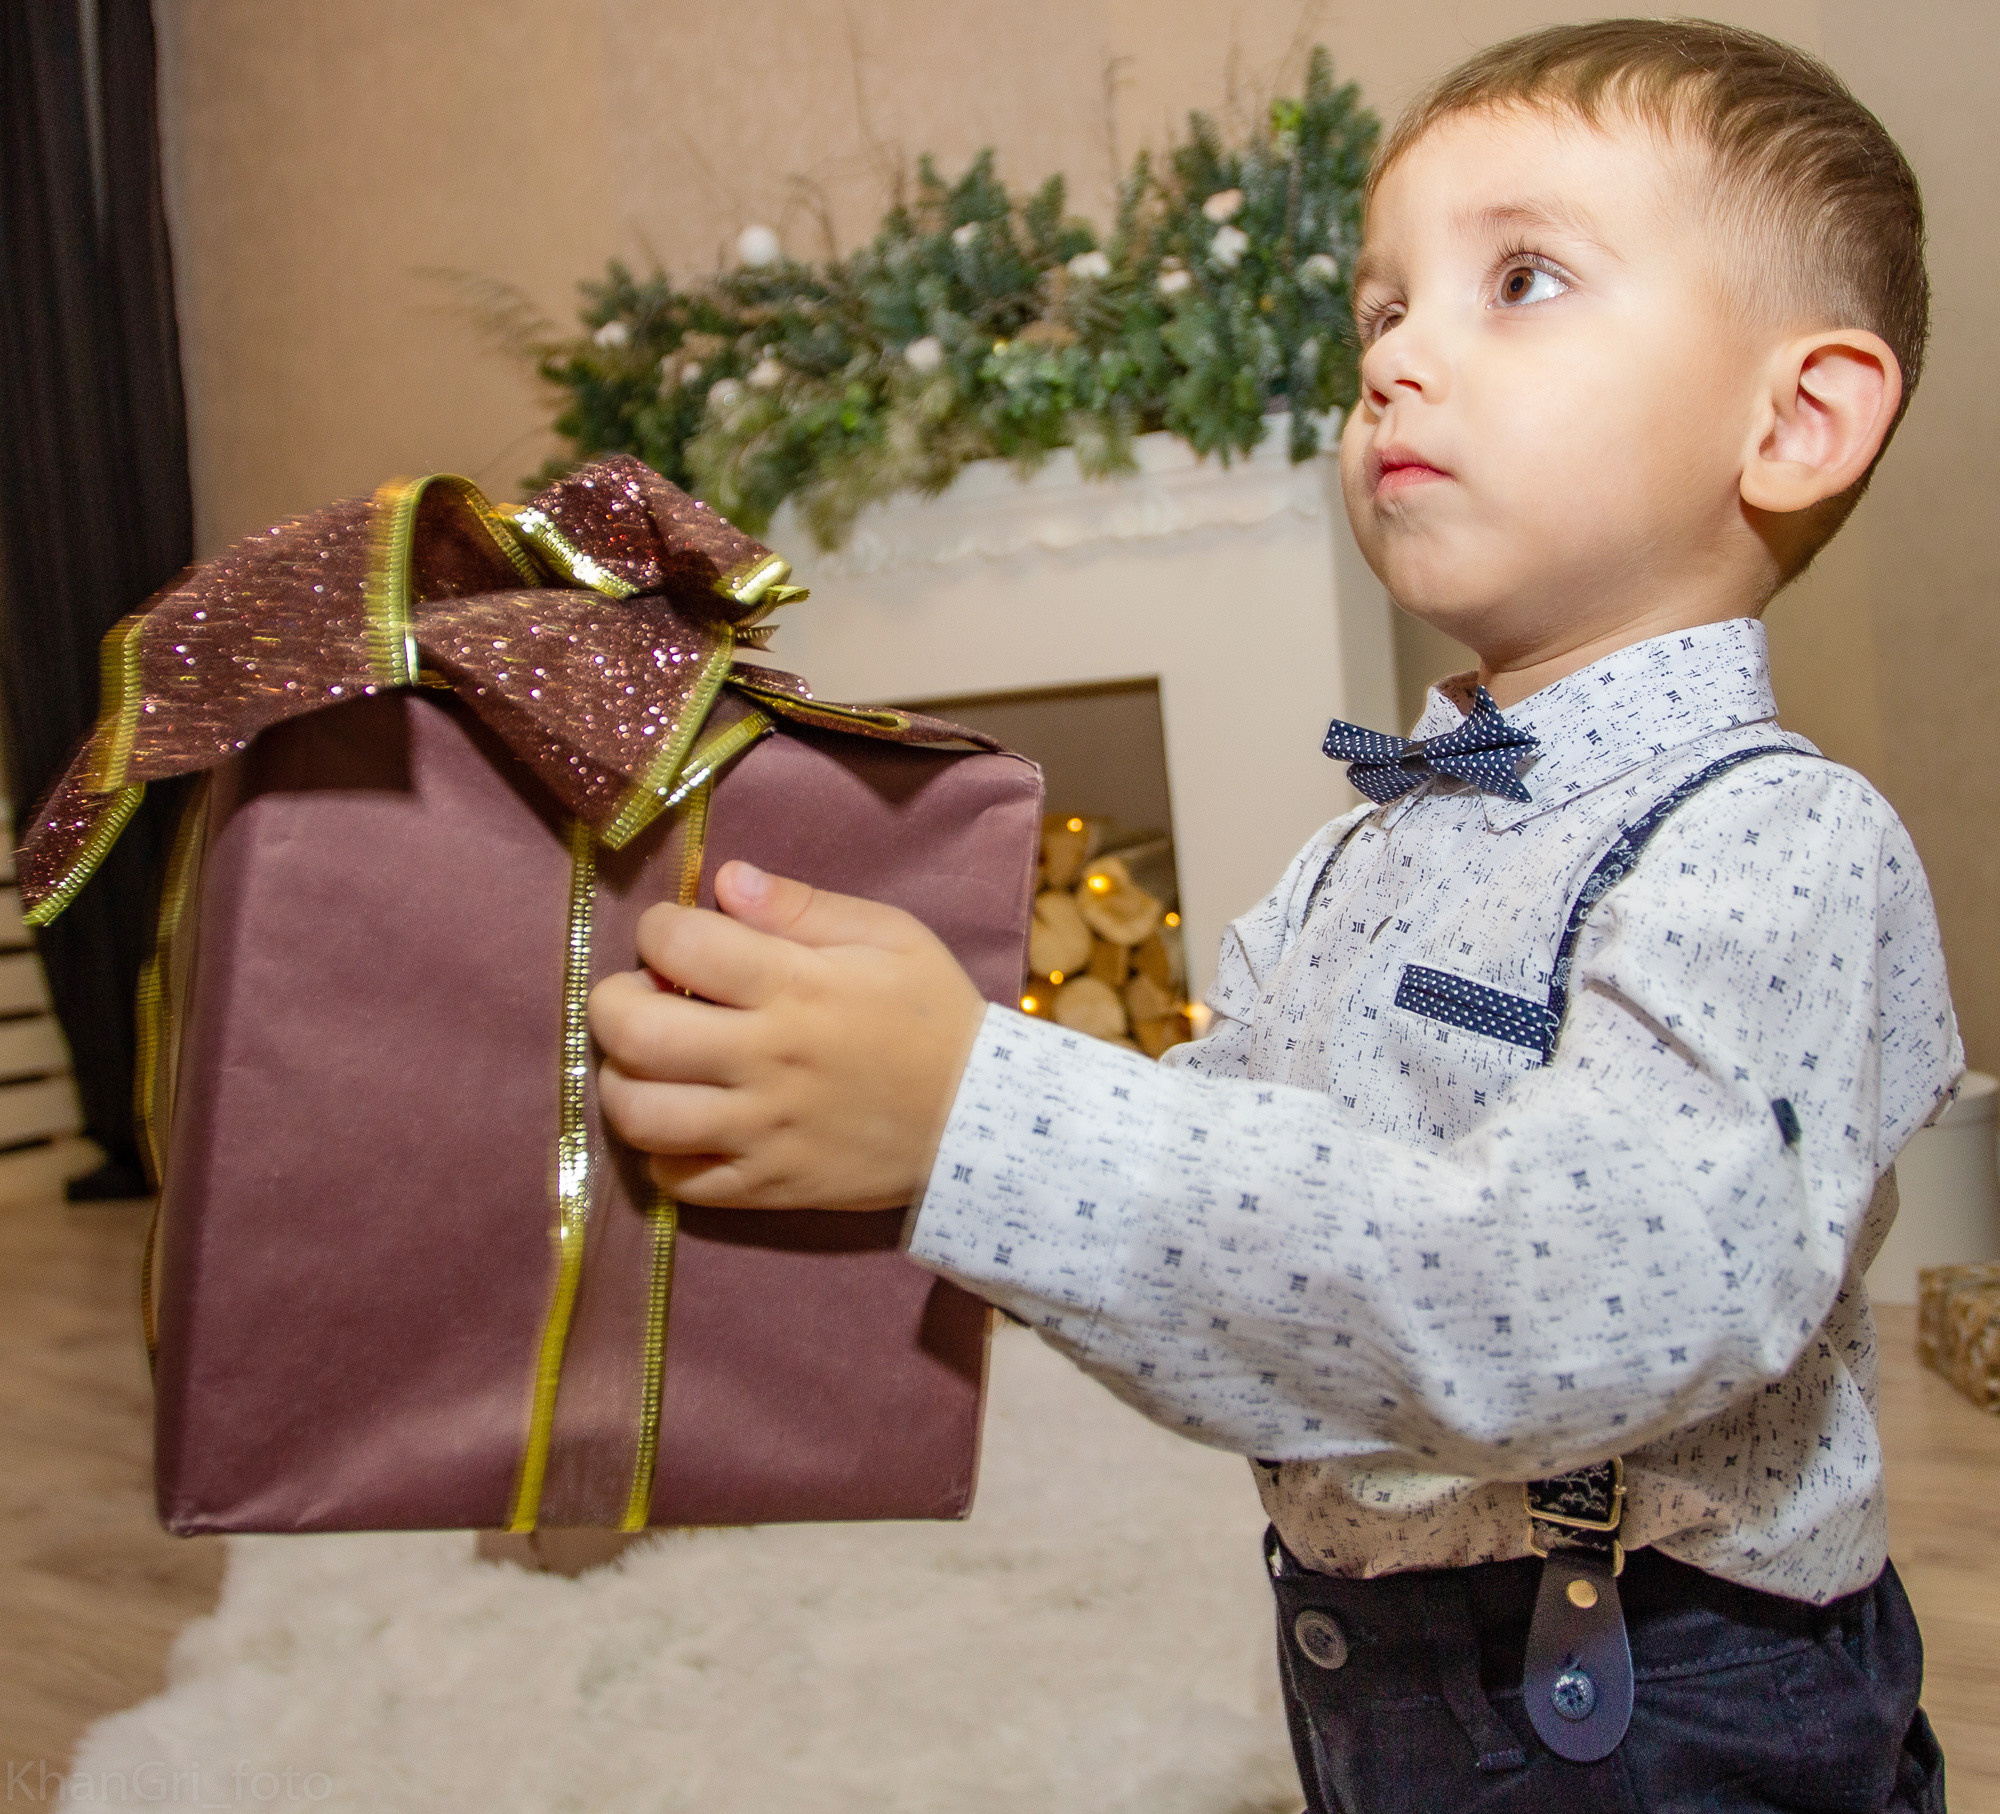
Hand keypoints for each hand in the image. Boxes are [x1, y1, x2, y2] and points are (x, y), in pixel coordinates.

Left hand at [590, 861, 987, 1210]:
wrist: (984, 1121)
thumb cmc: (932, 1014)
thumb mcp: (888, 935)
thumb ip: (801, 905)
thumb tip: (724, 879)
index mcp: (796, 987)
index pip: (678, 943)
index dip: (658, 928)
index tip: (677, 937)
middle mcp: (767, 1061)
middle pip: (633, 1033)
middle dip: (613, 1003)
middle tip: (643, 998)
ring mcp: (762, 1132)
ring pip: (638, 1113)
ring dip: (623, 1080)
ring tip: (653, 1064)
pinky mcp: (766, 1188)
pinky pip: (674, 1179)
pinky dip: (659, 1150)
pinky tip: (685, 1120)